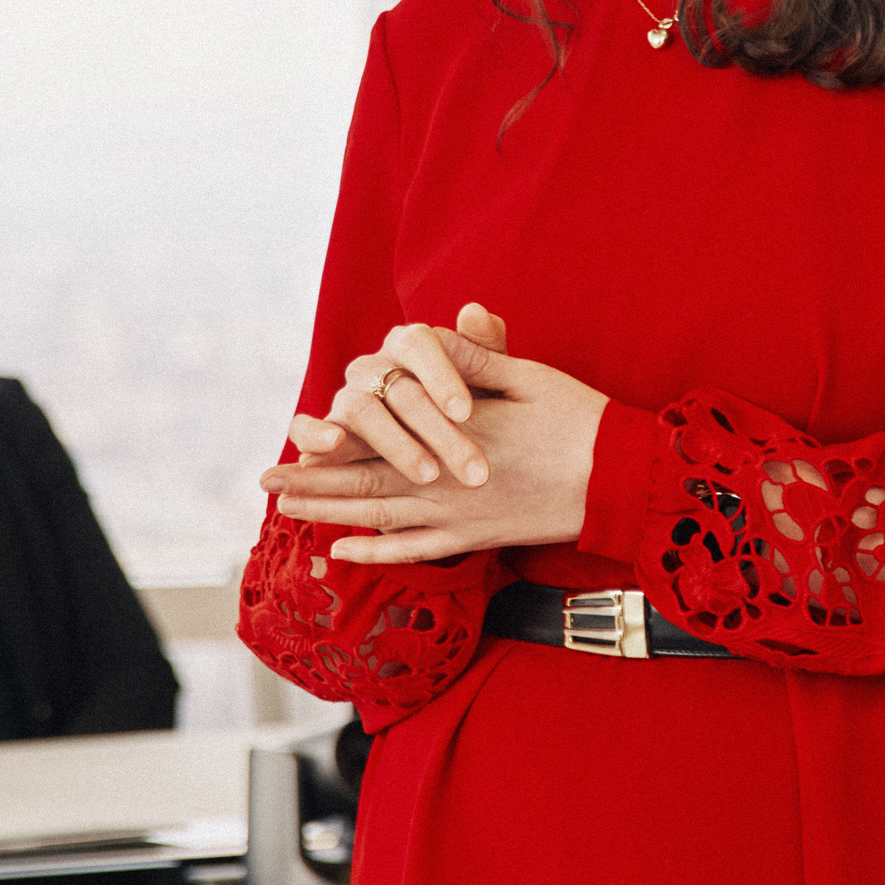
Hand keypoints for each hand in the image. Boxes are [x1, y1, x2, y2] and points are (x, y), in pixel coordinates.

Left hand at [266, 303, 608, 564]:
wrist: (620, 479)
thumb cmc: (578, 420)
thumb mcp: (527, 375)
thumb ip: (475, 359)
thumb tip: (433, 332)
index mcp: (452, 434)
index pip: (377, 438)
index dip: (331, 440)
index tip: (293, 438)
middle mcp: (444, 480)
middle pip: (362, 484)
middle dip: (310, 483)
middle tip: (264, 481)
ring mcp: (457, 517)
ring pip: (378, 519)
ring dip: (329, 515)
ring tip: (287, 512)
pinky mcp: (474, 539)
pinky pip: (414, 551)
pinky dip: (375, 552)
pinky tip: (343, 550)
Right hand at [292, 314, 491, 489]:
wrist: (440, 455)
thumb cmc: (469, 411)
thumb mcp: (489, 383)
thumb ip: (487, 349)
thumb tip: (475, 311)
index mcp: (410, 345)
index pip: (419, 344)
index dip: (441, 376)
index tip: (466, 413)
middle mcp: (373, 367)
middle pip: (400, 390)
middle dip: (439, 432)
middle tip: (473, 470)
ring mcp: (345, 398)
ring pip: (360, 411)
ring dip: (396, 445)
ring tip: (430, 475)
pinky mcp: (320, 431)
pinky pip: (303, 428)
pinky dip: (314, 434)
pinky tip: (335, 444)